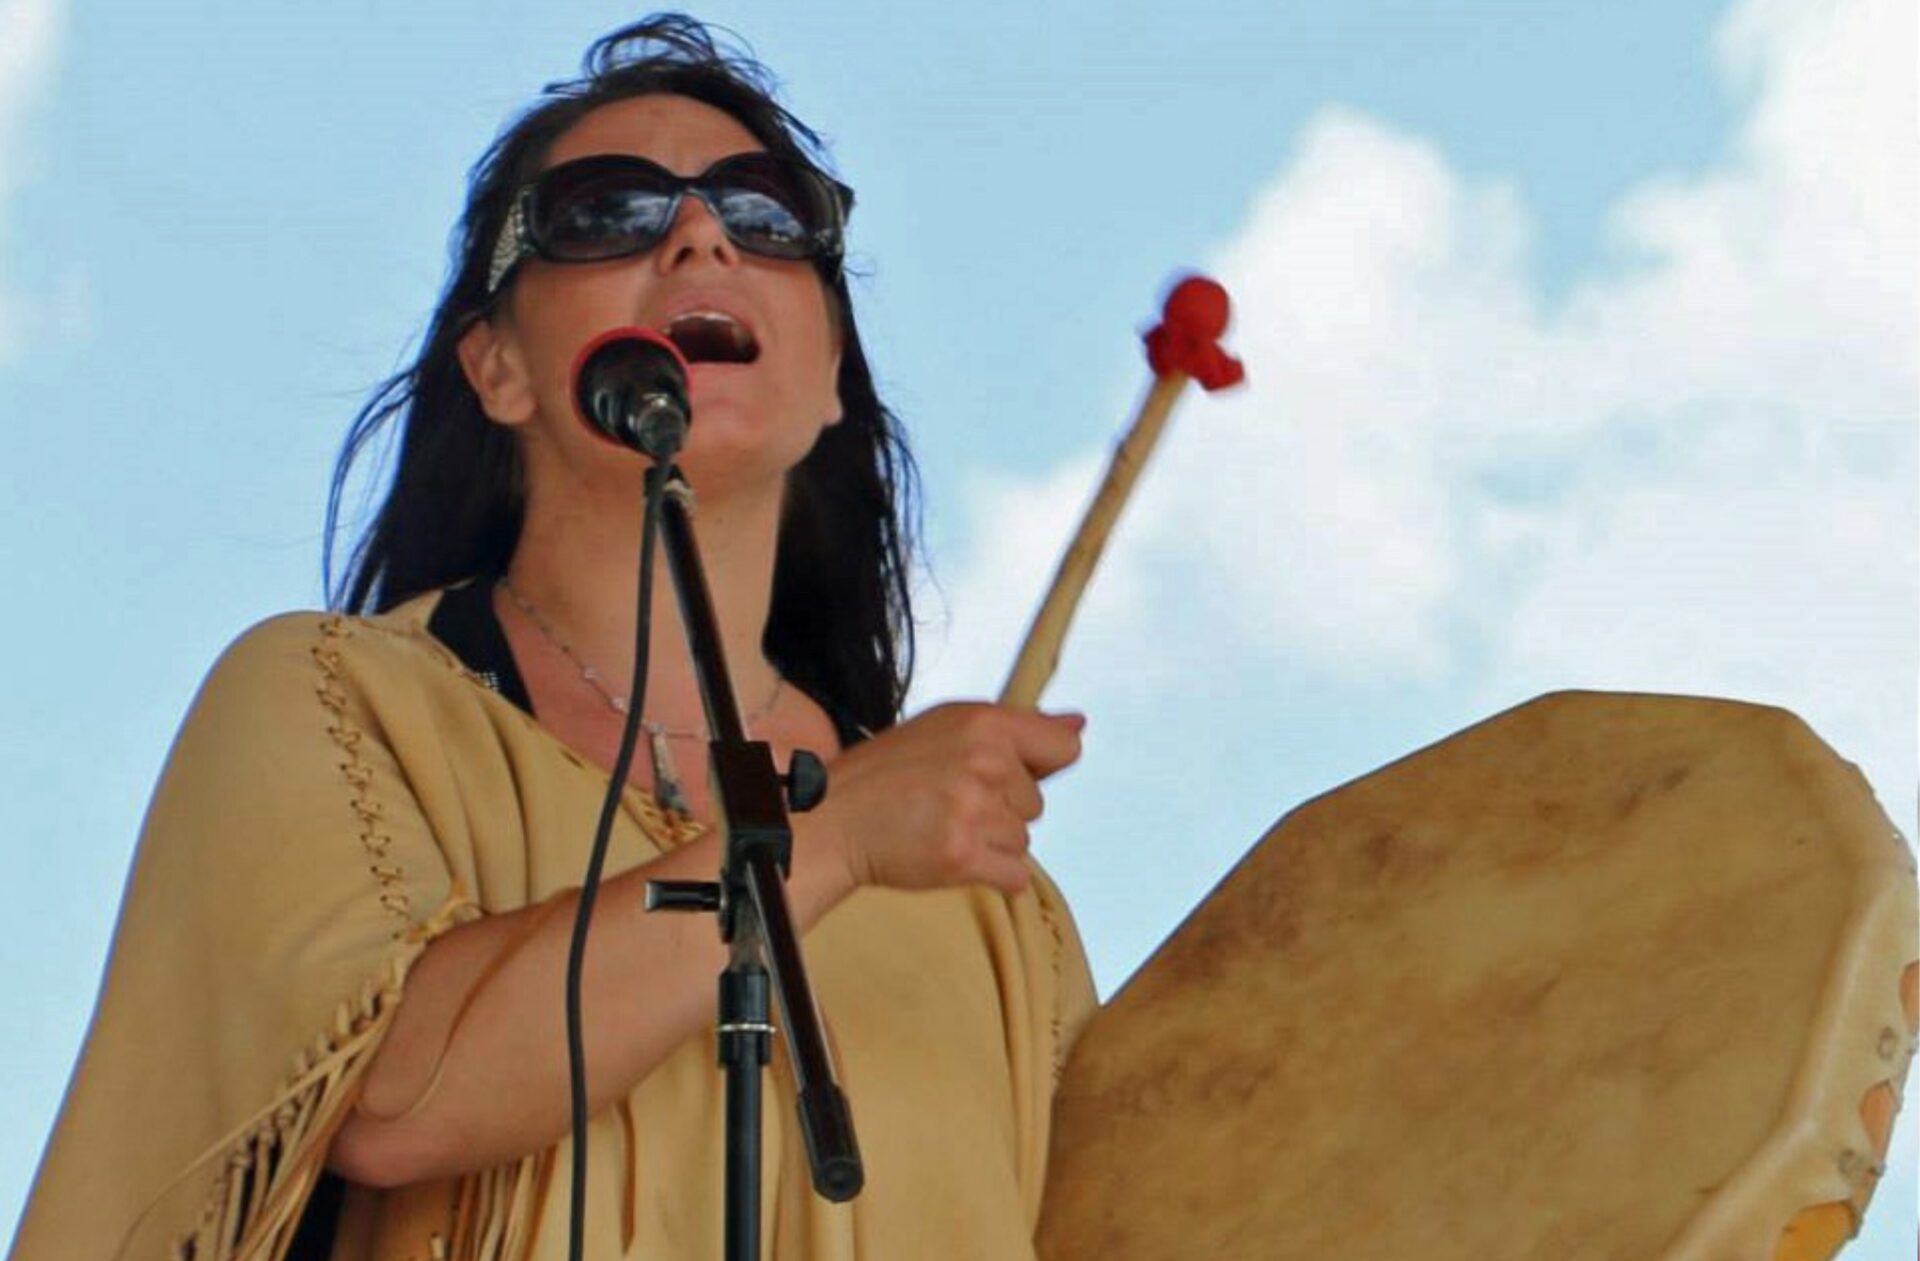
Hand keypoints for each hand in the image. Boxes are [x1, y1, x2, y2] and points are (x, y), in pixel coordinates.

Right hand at [813, 703, 1084, 895]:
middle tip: (949, 803)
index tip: (1009, 776)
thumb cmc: (890, 774)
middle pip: (1037, 803)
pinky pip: (1014, 875)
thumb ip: (1016, 728)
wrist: (833, 818)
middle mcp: (985, 762)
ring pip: (1023, 840)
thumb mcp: (948, 727)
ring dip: (990, 843)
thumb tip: (1079, 725)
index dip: (1043, 767)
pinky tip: (951, 856)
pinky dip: (990, 875)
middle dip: (1002, 809)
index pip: (1063, 747)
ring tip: (942, 828)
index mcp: (984, 723)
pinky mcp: (964, 855)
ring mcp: (974, 809)